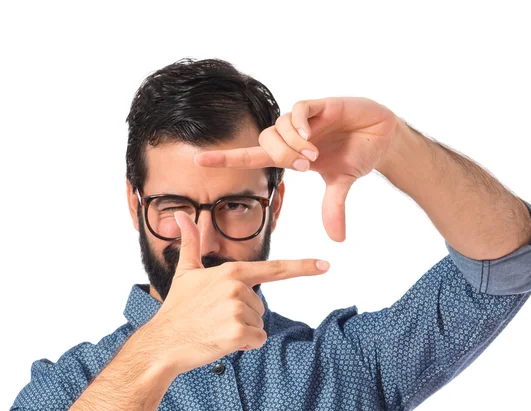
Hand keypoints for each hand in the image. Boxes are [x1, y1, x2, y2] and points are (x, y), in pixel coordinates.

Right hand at [146, 211, 329, 374]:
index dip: (302, 267)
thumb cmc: (177, 308)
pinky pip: (258, 341)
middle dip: (244, 315)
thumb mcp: (186, 272)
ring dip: (243, 331)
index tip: (326, 264)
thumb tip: (180, 214)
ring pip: (260, 324)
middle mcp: (238, 289)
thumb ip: (191, 243)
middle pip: (261, 306)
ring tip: (215, 328)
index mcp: (232, 272)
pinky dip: (244, 346)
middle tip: (215, 318)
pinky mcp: (238, 334)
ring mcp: (238, 311)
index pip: (274, 269)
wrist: (162, 342)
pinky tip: (220, 341)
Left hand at [193, 97, 399, 241]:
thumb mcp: (342, 183)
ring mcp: (305, 119)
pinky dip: (299, 125)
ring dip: (292, 145)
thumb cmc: (357, 155)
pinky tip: (312, 135)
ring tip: (314, 156)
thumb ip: (333, 206)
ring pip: (278, 128)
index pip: (252, 156)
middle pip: (265, 143)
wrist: (382, 136)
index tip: (197, 160)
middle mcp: (293, 136)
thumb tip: (337, 240)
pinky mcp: (320, 105)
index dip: (226, 158)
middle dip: (281, 157)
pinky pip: (297, 110)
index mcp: (291, 154)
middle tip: (306, 168)